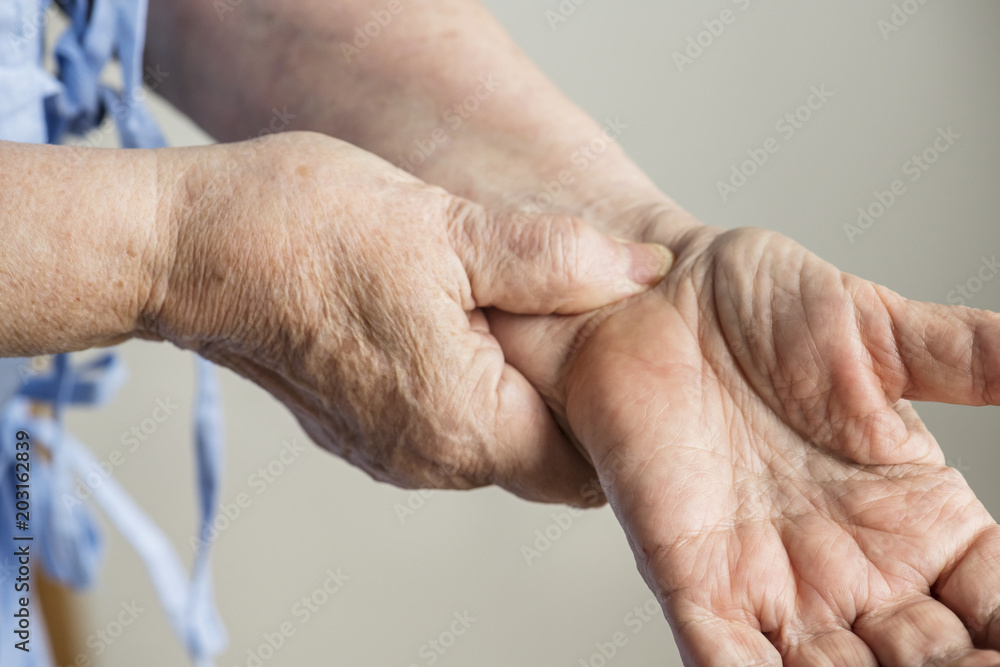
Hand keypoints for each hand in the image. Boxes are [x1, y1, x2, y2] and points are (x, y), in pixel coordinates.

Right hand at [141, 132, 672, 503]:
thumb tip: (641, 270)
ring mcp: (390, 452)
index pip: (584, 462)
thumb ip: (556, 259)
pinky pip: (448, 425)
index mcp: (464, 424)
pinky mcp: (362, 431)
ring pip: (496, 438)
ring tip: (522, 307)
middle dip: (573, 396)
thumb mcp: (449, 229)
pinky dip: (473, 384)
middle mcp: (430, 459)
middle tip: (583, 311)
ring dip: (520, 385)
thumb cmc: (305, 232)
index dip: (617, 410)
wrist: (190, 248)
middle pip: (543, 454)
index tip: (626, 346)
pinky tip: (463, 319)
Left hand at [492, 219, 999, 664]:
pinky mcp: (690, 578)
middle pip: (926, 664)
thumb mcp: (879, 332)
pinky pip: (722, 659)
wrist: (654, 295)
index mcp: (915, 518)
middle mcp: (850, 567)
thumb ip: (971, 357)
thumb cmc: (758, 310)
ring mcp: (769, 580)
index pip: (994, 610)